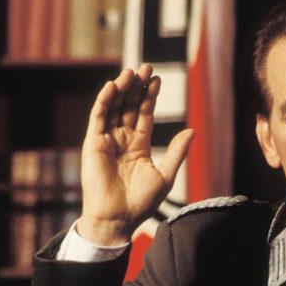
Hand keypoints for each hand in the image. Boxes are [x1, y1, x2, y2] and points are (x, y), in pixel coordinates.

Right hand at [77, 64, 194, 245]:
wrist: (118, 219)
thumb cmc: (141, 202)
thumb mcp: (165, 175)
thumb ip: (177, 152)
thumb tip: (192, 130)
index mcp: (139, 146)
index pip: (144, 114)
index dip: (150, 96)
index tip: (157, 78)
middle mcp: (122, 140)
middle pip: (130, 107)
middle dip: (137, 87)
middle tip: (146, 66)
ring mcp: (107, 140)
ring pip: (114, 108)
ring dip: (121, 89)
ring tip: (131, 71)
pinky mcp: (93, 144)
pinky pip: (98, 118)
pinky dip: (104, 101)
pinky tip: (112, 86)